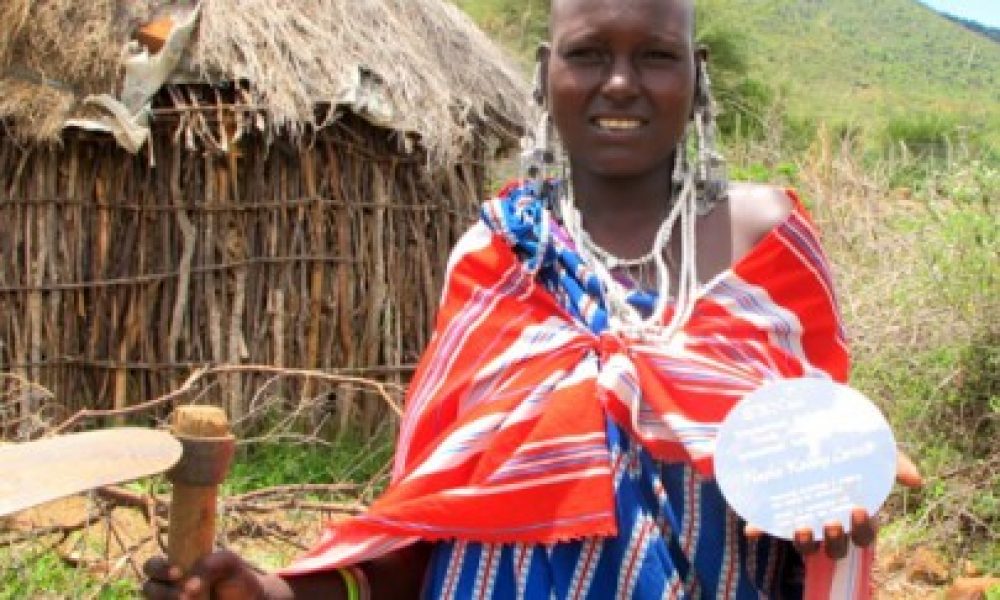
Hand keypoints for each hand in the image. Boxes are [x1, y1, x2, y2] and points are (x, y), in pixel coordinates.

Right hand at [142, 550, 275, 599]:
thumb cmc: (238, 578)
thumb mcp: (228, 563)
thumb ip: (209, 565)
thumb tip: (189, 586)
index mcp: (176, 567)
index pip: (152, 566)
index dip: (159, 569)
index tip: (178, 573)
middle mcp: (169, 587)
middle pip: (148, 588)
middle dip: (162, 592)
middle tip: (184, 595)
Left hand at [745, 449, 923, 559]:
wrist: (816, 421)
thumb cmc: (851, 444)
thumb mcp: (874, 450)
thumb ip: (894, 463)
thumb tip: (917, 480)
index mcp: (854, 511)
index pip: (864, 535)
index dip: (863, 530)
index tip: (858, 509)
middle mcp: (830, 519)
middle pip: (837, 547)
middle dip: (835, 541)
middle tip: (830, 523)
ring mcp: (804, 516)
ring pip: (807, 547)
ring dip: (804, 544)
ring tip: (801, 527)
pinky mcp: (778, 509)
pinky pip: (768, 526)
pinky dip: (760, 529)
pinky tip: (753, 529)